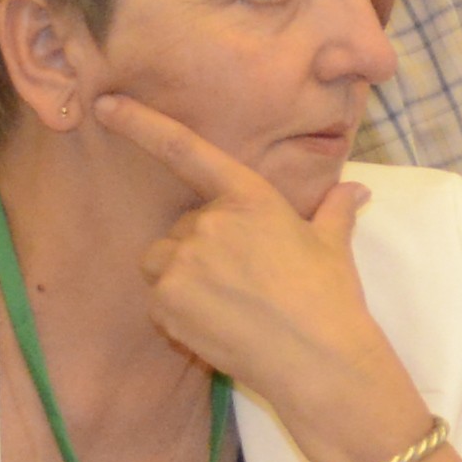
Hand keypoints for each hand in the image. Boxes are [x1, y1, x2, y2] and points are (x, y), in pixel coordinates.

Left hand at [111, 107, 423, 460]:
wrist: (318, 358)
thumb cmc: (331, 297)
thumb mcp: (334, 244)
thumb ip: (334, 210)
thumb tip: (356, 191)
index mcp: (248, 198)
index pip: (185, 150)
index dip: (141, 123)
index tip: (105, 103)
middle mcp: (209, 222)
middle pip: (180, 227)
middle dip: (200, 249)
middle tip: (242, 280)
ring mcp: (184, 262)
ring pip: (162, 260)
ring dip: (182, 276)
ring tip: (226, 304)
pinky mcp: (167, 301)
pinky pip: (158, 298)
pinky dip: (178, 311)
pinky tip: (216, 325)